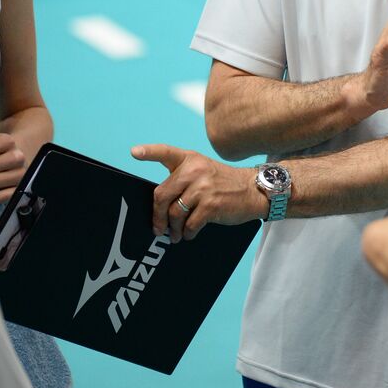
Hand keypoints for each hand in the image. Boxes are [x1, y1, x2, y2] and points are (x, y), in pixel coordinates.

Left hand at [130, 143, 266, 240]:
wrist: (254, 190)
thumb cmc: (224, 183)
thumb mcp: (204, 170)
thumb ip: (183, 179)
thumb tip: (160, 206)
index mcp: (190, 159)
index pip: (165, 152)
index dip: (148, 152)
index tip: (134, 152)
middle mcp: (195, 170)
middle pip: (161, 195)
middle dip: (157, 216)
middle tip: (158, 228)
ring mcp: (203, 187)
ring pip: (174, 213)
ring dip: (173, 229)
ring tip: (175, 234)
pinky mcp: (211, 205)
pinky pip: (189, 224)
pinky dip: (187, 233)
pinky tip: (189, 233)